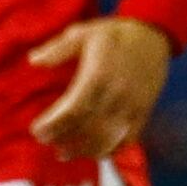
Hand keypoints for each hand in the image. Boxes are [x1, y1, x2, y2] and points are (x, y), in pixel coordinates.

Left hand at [26, 16, 173, 160]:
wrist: (153, 35)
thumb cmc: (115, 34)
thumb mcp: (83, 33)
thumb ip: (57, 49)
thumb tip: (33, 60)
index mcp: (98, 76)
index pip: (72, 110)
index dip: (53, 125)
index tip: (37, 131)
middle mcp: (116, 95)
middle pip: (86, 128)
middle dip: (63, 138)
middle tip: (47, 142)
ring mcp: (132, 107)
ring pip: (106, 139)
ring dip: (83, 150)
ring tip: (65, 153)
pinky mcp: (143, 113)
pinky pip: (127, 140)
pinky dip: (110, 151)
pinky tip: (95, 153)